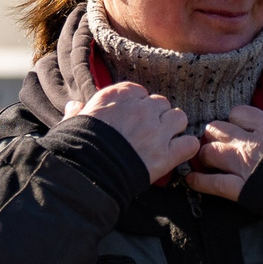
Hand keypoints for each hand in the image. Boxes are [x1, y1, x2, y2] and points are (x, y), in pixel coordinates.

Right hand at [68, 83, 197, 183]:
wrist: (87, 171)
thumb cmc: (76, 146)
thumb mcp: (72, 123)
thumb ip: (77, 113)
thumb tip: (73, 106)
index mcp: (118, 97)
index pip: (139, 92)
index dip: (137, 106)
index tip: (130, 118)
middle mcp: (141, 108)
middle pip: (161, 103)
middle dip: (156, 116)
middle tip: (147, 132)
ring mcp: (156, 130)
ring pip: (179, 118)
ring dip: (174, 128)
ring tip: (164, 141)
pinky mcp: (166, 154)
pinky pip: (190, 143)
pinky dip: (186, 148)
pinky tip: (176, 154)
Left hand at [188, 105, 262, 202]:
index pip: (237, 113)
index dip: (233, 122)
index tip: (234, 130)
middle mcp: (252, 142)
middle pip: (216, 129)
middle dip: (214, 137)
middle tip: (216, 146)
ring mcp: (244, 165)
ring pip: (208, 151)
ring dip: (205, 156)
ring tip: (207, 162)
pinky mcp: (241, 188)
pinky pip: (210, 182)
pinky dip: (198, 182)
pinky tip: (192, 181)